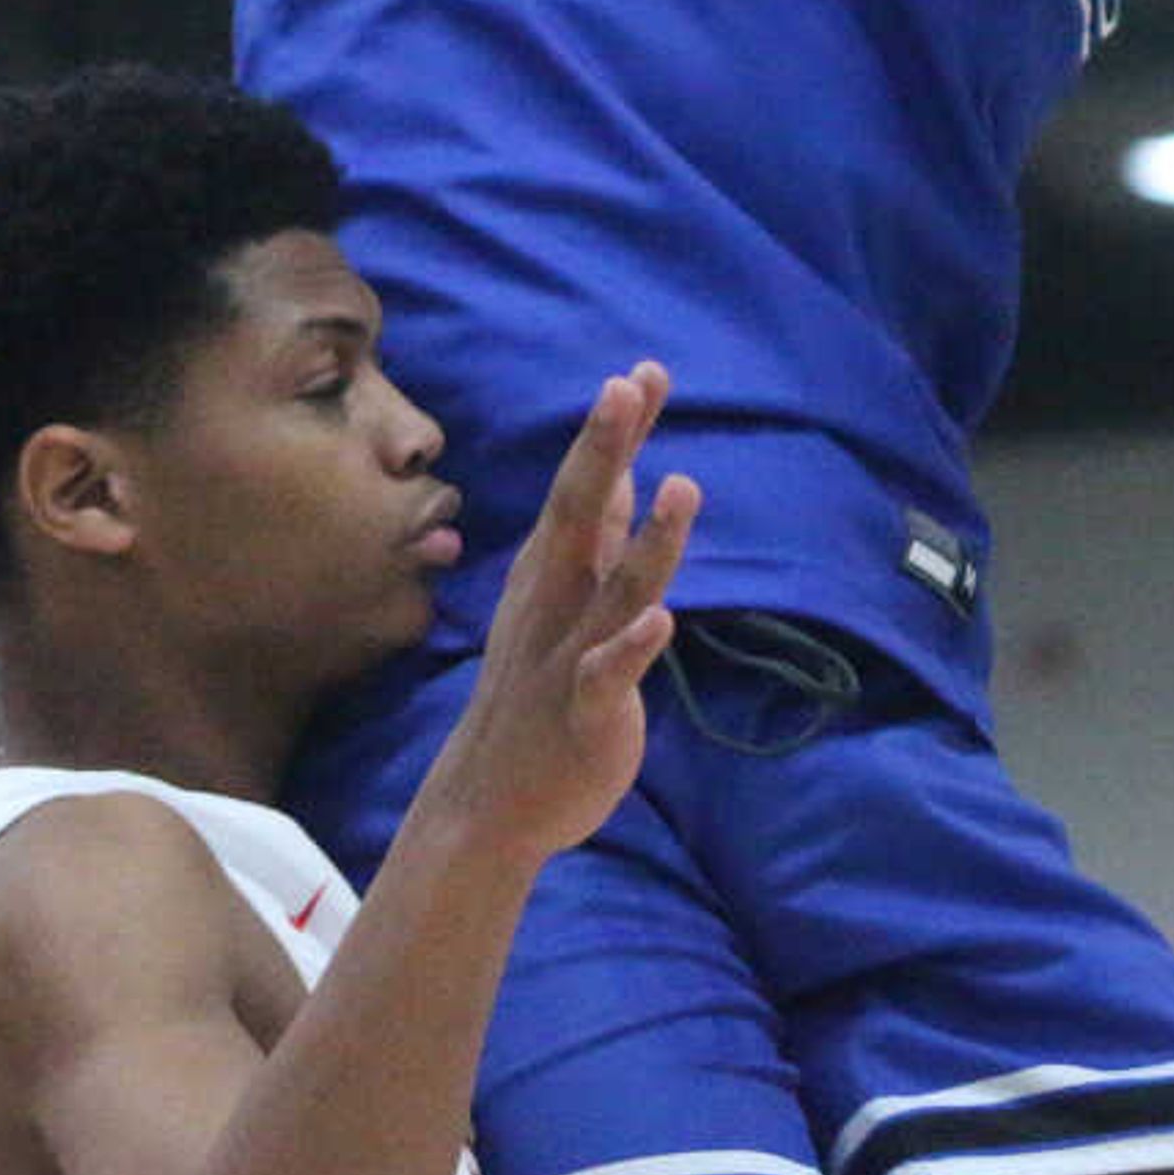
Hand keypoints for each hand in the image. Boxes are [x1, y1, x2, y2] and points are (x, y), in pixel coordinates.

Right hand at [413, 364, 699, 872]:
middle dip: (605, 450)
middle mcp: (555, 601)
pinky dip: (631, 648)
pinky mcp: (584, 712)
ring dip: (648, 539)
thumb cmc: (537, 689)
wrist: (490, 801)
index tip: (640, 373)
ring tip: (683, 485)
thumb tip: (622, 468)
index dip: (612, 434)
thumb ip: (597, 535)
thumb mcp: (564, 598)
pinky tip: (662, 623)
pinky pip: (607, 676)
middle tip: (627, 384)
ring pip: (612, 589)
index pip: (584, 488)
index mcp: (551, 572)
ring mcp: (566, 654)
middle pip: (580, 514)